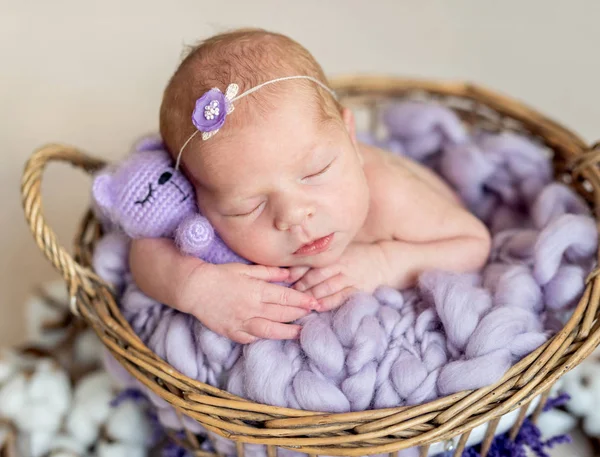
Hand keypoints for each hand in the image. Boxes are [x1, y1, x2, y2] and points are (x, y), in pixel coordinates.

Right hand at [176, 262, 318, 343]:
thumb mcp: (245, 269)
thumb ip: (269, 273)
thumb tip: (290, 275)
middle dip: (300, 314)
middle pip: (282, 314)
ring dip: (287, 332)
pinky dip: (263, 338)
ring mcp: (242, 322)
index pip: (286, 298)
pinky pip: (251, 338)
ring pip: (270, 330)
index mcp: (257, 291)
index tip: (315, 302)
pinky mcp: (232, 332)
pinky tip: (272, 337)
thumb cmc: (220, 275)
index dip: (303, 301)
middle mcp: (252, 308)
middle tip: (313, 315)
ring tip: (300, 332)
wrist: (194, 288)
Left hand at [291, 242, 388, 310]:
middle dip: (300, 285)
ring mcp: (350, 277)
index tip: (285, 278)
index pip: (312, 262)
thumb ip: (322, 258)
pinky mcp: (358, 289)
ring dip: (311, 295)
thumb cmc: (358, 256)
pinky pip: (340, 297)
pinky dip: (328, 303)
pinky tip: (317, 307)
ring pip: (326, 287)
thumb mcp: (341, 251)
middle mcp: (341, 264)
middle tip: (288, 293)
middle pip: (316, 275)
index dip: (297, 271)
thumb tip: (295, 265)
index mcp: (334, 254)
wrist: (385, 261)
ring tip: (299, 301)